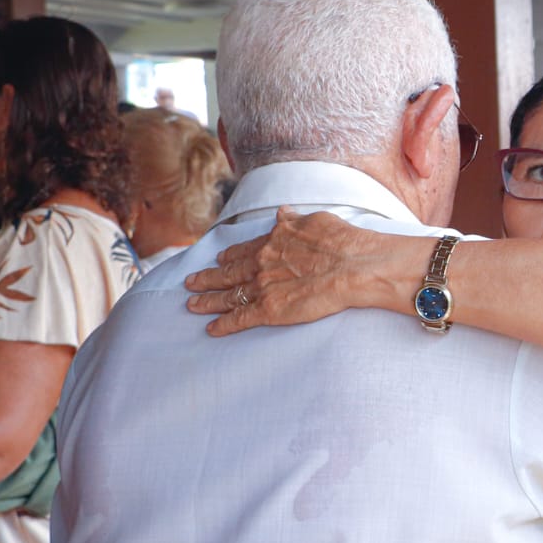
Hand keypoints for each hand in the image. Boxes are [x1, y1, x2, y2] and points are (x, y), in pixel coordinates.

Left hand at [184, 208, 403, 335]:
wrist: (352, 265)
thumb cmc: (341, 241)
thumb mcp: (315, 221)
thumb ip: (294, 220)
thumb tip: (283, 213)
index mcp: (272, 241)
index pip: (243, 251)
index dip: (228, 256)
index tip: (218, 259)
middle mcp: (261, 263)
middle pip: (227, 273)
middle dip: (207, 278)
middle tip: (190, 283)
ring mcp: (262, 287)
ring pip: (227, 296)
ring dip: (207, 301)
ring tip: (192, 305)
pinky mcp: (268, 310)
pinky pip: (240, 319)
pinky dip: (224, 325)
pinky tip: (211, 330)